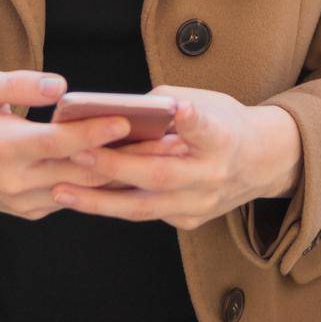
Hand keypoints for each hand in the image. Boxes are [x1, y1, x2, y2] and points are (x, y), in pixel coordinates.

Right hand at [0, 67, 189, 223]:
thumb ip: (16, 83)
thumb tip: (58, 85)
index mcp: (3, 148)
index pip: (59, 142)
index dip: (94, 131)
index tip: (126, 119)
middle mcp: (16, 182)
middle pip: (80, 171)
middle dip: (124, 156)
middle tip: (164, 141)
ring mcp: (23, 201)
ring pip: (81, 189)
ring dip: (120, 173)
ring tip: (159, 153)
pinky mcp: (28, 210)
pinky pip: (71, 197)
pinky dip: (99, 183)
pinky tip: (129, 165)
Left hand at [48, 84, 292, 229]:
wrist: (259, 162)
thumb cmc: (222, 121)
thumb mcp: (206, 100)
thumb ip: (166, 104)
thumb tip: (118, 111)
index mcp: (223, 137)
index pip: (207, 128)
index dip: (191, 120)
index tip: (179, 109)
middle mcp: (213, 175)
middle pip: (161, 174)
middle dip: (116, 167)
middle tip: (78, 153)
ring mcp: (201, 204)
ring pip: (144, 207)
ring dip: (100, 201)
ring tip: (61, 190)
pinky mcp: (188, 221)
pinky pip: (145, 213)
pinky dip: (113, 204)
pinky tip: (81, 197)